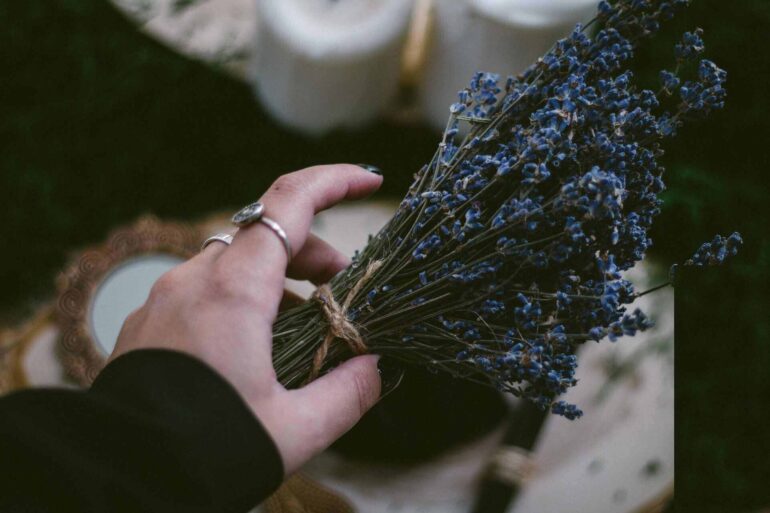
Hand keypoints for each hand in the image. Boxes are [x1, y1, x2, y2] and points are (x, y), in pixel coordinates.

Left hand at [110, 164, 383, 473]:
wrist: (119, 476)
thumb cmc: (204, 451)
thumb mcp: (295, 430)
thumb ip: (348, 392)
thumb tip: (376, 368)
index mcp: (234, 290)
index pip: (290, 202)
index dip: (336, 180)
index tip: (371, 181)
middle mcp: (195, 278)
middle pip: (266, 231)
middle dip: (314, 248)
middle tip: (343, 287)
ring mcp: (166, 296)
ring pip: (234, 258)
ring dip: (277, 274)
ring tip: (303, 323)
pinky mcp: (151, 319)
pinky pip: (205, 286)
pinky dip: (242, 294)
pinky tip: (255, 342)